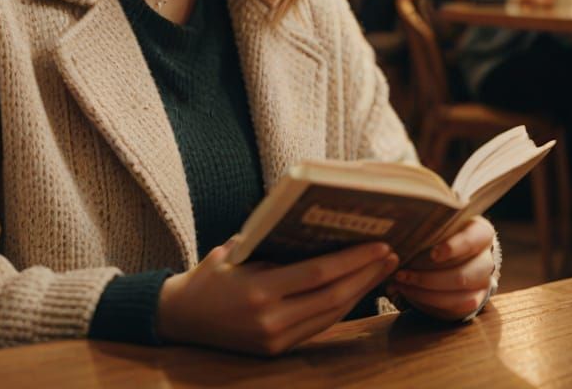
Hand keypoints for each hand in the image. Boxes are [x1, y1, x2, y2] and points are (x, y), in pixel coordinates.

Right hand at [157, 239, 399, 355]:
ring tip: (382, 268)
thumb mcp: (237, 249)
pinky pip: (319, 326)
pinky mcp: (277, 350)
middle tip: (392, 254)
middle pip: (332, 297)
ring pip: (331, 314)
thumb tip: (317, 223)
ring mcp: (275, 340)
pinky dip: (341, 305)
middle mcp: (271, 321)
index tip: (380, 244)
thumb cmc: (209, 274)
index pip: (318, 275)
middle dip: (366, 275)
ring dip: (361, 291)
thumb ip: (272, 240)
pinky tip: (357, 287)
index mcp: (259, 291)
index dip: (353, 260)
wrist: (179, 318)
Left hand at [389, 217, 495, 321]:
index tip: (433, 254)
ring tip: (401, 282)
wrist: (458, 252)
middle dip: (428, 277)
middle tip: (402, 273)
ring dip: (425, 291)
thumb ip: (429, 224)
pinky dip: (429, 300)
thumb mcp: (441, 222)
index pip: (472, 240)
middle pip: (462, 274)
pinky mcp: (476, 298)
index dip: (453, 248)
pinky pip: (455, 306)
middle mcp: (487, 258)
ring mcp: (484, 281)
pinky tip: (409, 291)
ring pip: (457, 293)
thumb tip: (403, 227)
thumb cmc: (443, 231)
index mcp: (482, 232)